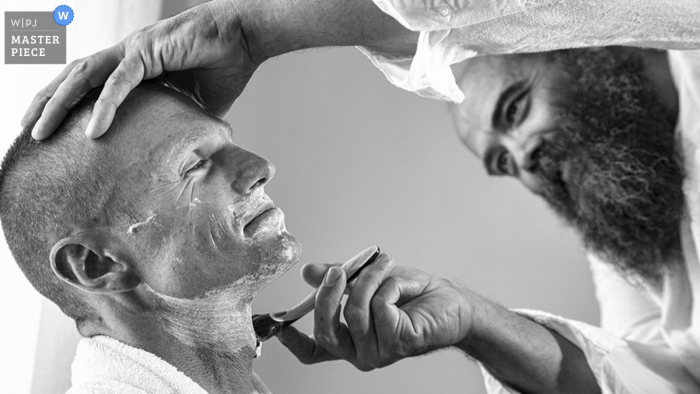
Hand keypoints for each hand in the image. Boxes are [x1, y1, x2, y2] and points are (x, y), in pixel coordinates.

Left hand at [23, 0, 262, 139]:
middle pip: (72, 78)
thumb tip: (186, 152)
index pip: (89, 85)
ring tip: (39, 130)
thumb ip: (182, 124)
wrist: (245, 37)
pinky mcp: (148, 52)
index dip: (66, 104)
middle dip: (45, 104)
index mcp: (134, 66)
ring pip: (83, 77)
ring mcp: (133, 51)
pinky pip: (120, 82)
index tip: (50, 129)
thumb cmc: (225, 65)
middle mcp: (126, 55)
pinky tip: (94, 131)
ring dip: (58, 103)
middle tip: (26, 132)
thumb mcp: (198, 107)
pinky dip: (105, 106)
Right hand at [277, 253, 477, 370]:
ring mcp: (378, 352)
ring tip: (382, 264)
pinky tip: (399, 285)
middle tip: (339, 270)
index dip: (293, 342)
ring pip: (354, 313)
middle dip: (328, 296)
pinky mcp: (398, 343)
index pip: (313, 352)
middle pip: (326, 332)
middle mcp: (359, 352)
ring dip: (367, 280)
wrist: (449, 300)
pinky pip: (379, 307)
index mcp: (348, 340)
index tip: (279, 324)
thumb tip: (308, 273)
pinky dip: (386, 286)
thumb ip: (337, 281)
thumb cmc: (410, 294)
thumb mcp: (366, 281)